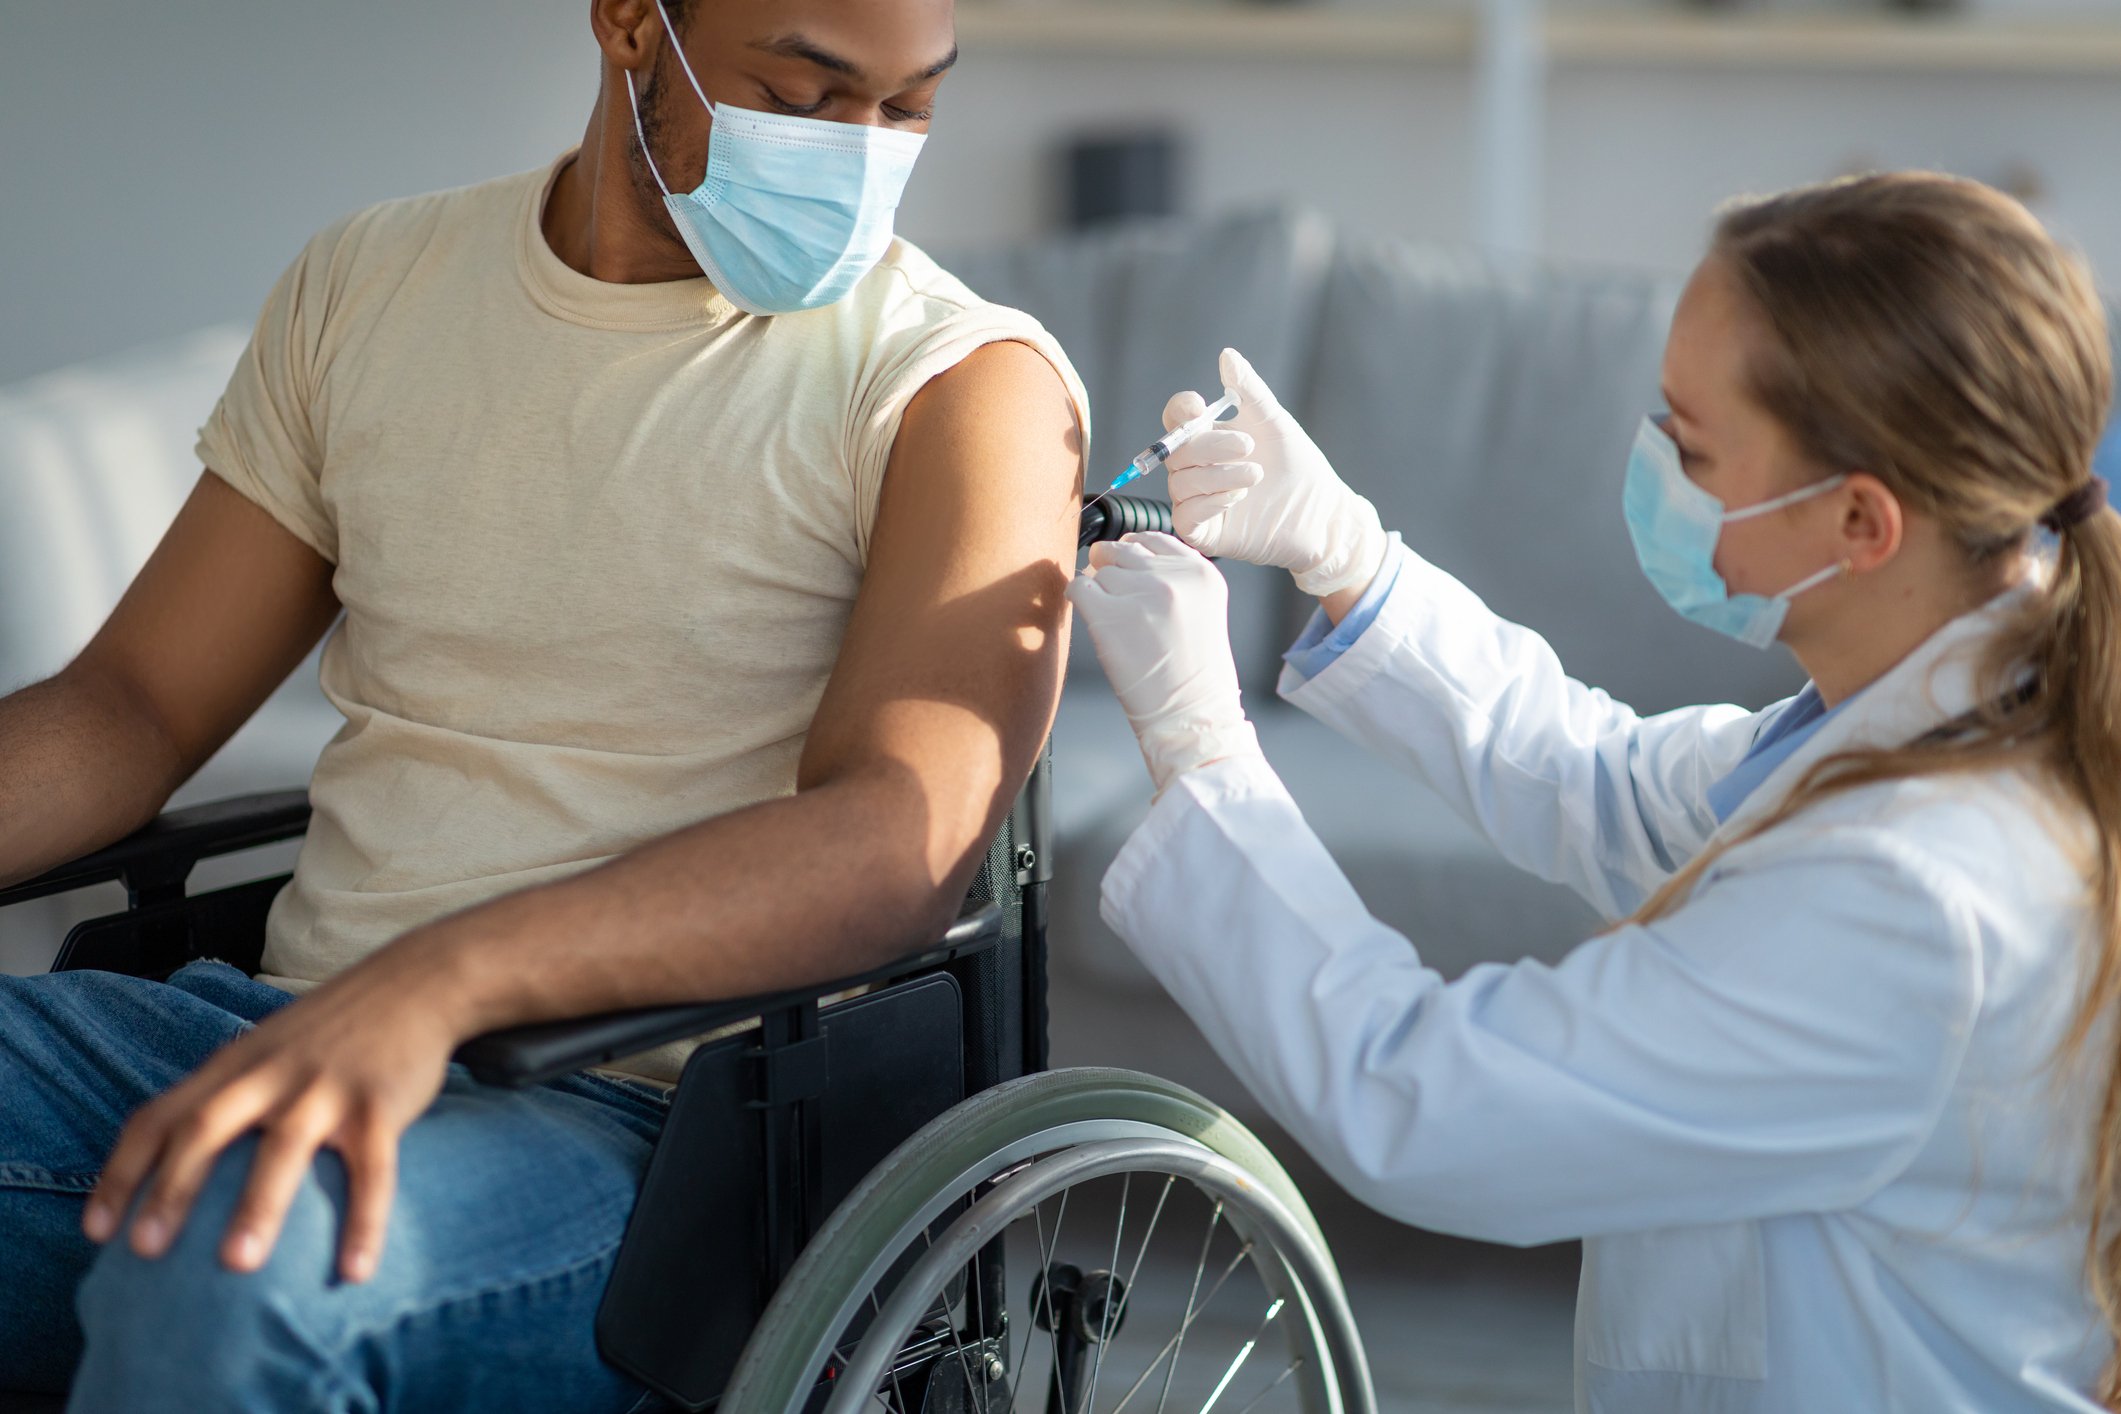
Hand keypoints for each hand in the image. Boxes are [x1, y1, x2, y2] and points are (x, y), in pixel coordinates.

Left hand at [82, 944, 464, 1282]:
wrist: (415, 982)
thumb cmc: (334, 1029)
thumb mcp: (266, 1049)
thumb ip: (225, 1094)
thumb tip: (176, 1166)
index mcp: (233, 1066)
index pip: (160, 1116)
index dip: (123, 1172)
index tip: (97, 1232)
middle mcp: (271, 1074)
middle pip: (207, 1128)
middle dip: (173, 1189)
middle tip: (145, 1251)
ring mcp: (326, 1088)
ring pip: (284, 1147)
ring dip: (258, 1206)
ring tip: (237, 1265)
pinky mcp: (380, 1105)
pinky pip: (372, 1169)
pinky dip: (364, 1221)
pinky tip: (356, 1271)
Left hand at [1065, 532, 1260, 794]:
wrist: (1192, 715)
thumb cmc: (1195, 674)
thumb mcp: (1202, 609)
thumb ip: (1174, 578)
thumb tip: (1125, 554)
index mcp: (1200, 572)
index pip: (1153, 539)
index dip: (1133, 554)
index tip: (1125, 569)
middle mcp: (1172, 576)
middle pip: (1123, 551)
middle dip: (1111, 569)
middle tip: (1112, 598)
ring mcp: (1140, 594)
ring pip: (1099, 570)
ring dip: (1098, 591)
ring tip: (1113, 622)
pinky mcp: (1109, 615)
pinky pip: (1078, 587)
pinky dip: (1077, 599)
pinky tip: (1090, 618)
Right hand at [1163, 347, 1388, 599]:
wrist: (1321, 513)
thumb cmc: (1298, 466)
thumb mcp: (1274, 422)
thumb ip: (1248, 390)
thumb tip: (1227, 355)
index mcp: (1208, 439)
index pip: (1176, 420)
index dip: (1180, 411)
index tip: (1200, 407)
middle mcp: (1197, 469)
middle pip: (1177, 451)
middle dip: (1211, 446)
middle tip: (1249, 445)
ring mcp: (1198, 501)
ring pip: (1182, 483)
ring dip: (1218, 475)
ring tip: (1256, 475)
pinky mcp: (1204, 533)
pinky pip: (1186, 516)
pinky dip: (1209, 503)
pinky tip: (1238, 497)